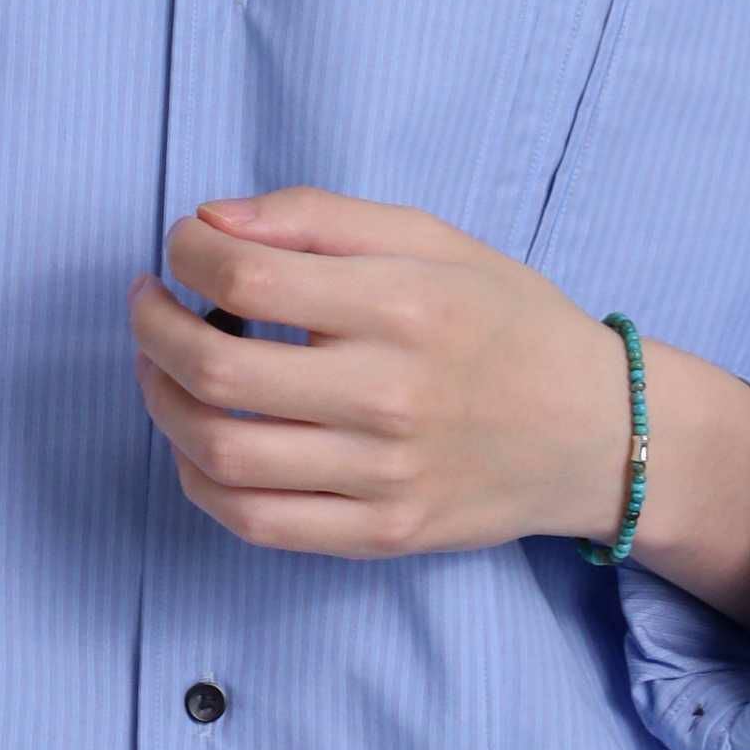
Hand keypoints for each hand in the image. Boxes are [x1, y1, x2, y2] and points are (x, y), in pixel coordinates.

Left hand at [127, 187, 634, 558]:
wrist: (597, 432)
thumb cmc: (511, 324)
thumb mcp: (436, 240)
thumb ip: (322, 216)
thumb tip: (213, 221)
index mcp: (405, 306)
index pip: (248, 278)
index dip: (187, 254)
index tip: (186, 248)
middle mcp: (391, 395)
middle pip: (216, 371)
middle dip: (153, 327)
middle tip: (152, 305)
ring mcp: (383, 476)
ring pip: (220, 452)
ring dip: (162, 402)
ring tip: (165, 369)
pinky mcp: (381, 534)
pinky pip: (254, 521)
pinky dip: (199, 479)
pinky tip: (200, 442)